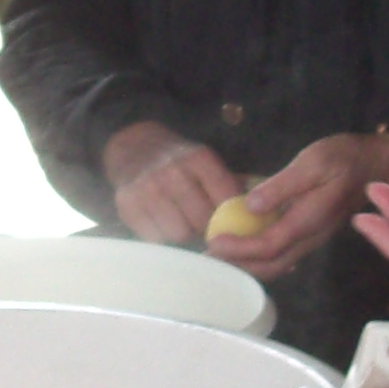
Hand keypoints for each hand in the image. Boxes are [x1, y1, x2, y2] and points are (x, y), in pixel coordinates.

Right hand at [104, 121, 243, 246]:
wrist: (133, 148)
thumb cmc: (178, 162)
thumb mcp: (204, 162)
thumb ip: (229, 186)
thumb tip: (261, 216)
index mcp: (198, 158)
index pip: (226, 199)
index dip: (232, 218)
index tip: (234, 227)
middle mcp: (172, 171)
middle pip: (203, 221)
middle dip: (209, 231)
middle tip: (209, 233)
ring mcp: (148, 188)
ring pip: (179, 234)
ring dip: (185, 237)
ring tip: (186, 229)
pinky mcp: (127, 205)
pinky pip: (154, 238)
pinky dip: (163, 239)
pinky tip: (165, 228)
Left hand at [207, 132, 388, 277]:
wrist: (374, 164)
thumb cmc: (343, 158)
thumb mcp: (312, 162)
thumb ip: (281, 185)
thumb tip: (250, 206)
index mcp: (309, 220)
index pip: (268, 245)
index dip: (239, 249)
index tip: (213, 242)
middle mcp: (310, 237)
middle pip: (271, 265)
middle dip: (239, 265)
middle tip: (210, 255)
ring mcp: (312, 238)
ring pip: (278, 264)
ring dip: (249, 264)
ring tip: (222, 254)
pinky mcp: (311, 233)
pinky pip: (283, 254)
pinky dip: (260, 255)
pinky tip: (244, 243)